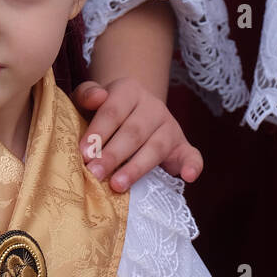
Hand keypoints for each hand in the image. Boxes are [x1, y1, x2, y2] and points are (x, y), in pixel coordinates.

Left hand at [72, 77, 202, 191]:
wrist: (129, 113)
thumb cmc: (102, 111)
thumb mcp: (88, 99)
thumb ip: (87, 95)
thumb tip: (96, 98)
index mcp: (129, 91)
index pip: (114, 111)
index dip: (98, 133)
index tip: (83, 154)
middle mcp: (153, 107)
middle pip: (134, 132)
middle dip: (113, 154)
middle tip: (95, 173)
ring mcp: (169, 126)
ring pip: (156, 147)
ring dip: (137, 167)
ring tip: (117, 185)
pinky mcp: (182, 146)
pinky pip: (192, 155)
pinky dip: (193, 165)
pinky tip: (188, 177)